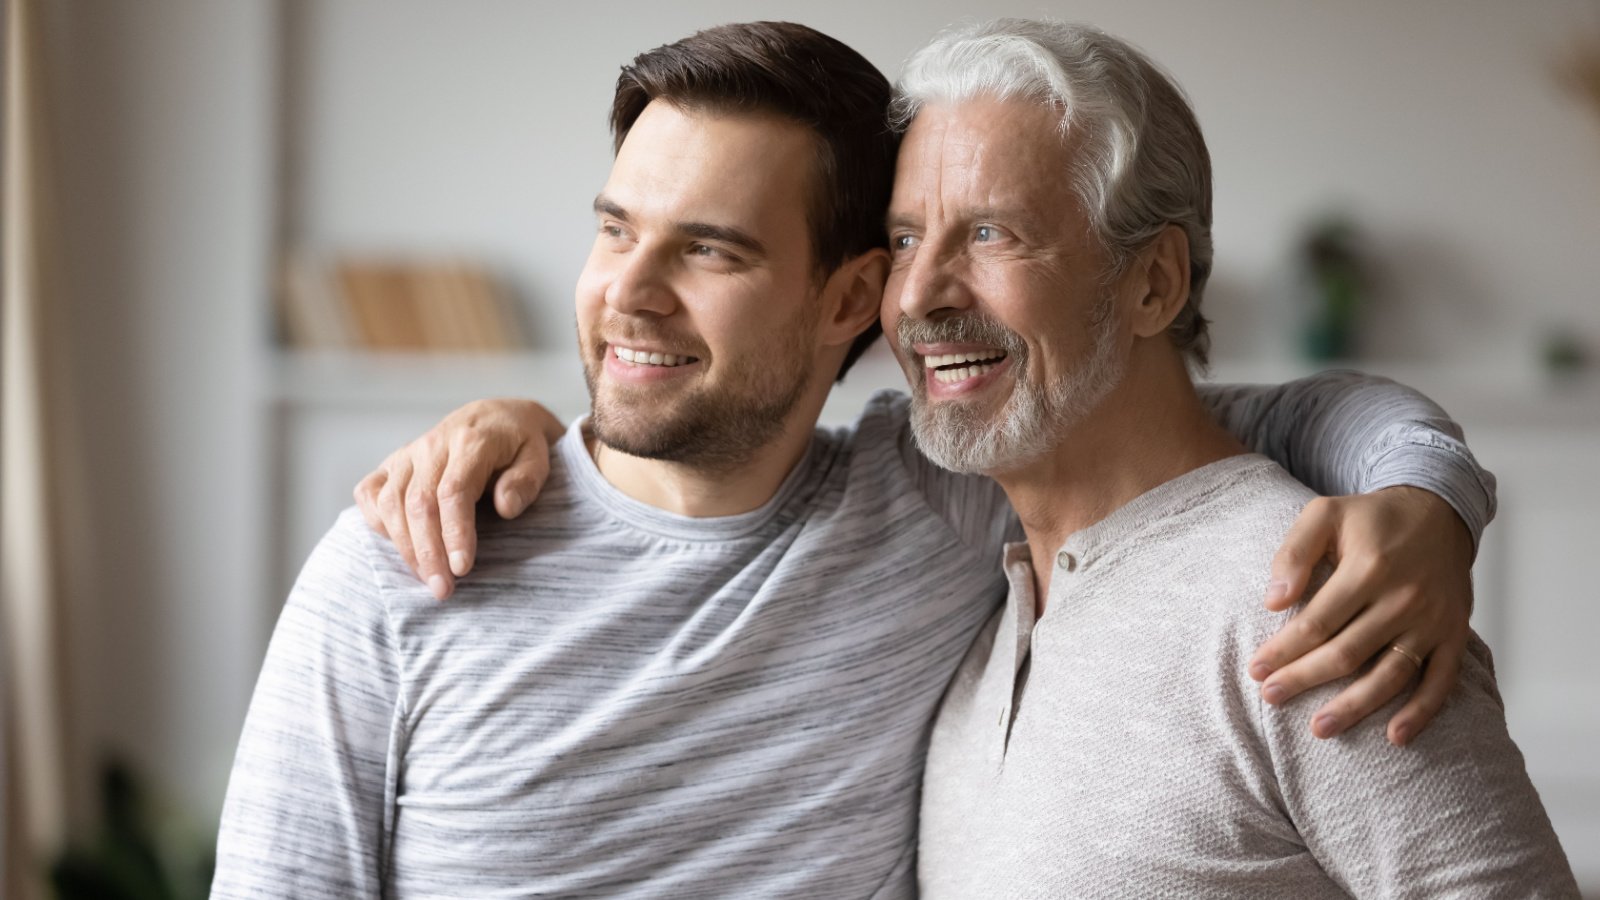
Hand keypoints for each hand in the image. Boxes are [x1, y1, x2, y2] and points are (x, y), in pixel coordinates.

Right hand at [353, 399, 564, 598]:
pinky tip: (400, 547)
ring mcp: (407, 454)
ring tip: (428, 579)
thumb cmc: (519, 445)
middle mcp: (432, 445)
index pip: (454, 491)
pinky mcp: (392, 464)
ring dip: (405, 547)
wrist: (496, 418)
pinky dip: (377, 522)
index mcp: (471, 441)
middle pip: (419, 503)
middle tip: (443, 589)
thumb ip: (526, 481)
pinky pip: (369, 493)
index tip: (462, 569)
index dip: (455, 533)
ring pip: (391, 503)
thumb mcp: (539, 457)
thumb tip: (505, 507)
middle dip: (429, 553)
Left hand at [1248, 486, 1474, 745]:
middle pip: (1348, 653)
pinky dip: (1421, 712)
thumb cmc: (1372, 518)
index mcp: (1369, 568)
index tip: (1256, 670)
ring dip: (1355, 707)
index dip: (1284, 650)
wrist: (1439, 512)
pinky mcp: (1454, 634)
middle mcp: (1404, 598)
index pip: (1317, 621)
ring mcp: (1432, 621)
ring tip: (1320, 729)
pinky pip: (1441, 681)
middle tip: (1271, 698)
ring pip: (1390, 675)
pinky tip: (1395, 738)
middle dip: (1305, 679)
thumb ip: (1294, 552)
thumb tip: (1274, 602)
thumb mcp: (1325, 514)